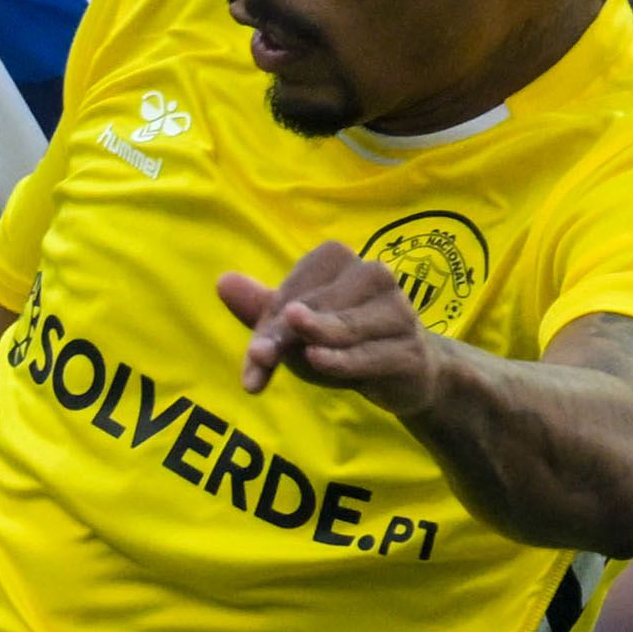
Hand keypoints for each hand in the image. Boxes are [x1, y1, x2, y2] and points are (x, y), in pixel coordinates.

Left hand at [216, 242, 451, 408]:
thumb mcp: (297, 326)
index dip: (268, 319)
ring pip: (341, 327)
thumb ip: (263, 308)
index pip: (294, 286)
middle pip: (311, 306)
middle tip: (256, 360)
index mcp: (341, 260)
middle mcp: (374, 276)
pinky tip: (314, 358)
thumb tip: (223, 281)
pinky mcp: (408, 351)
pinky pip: (367, 354)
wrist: (409, 371)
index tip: (256, 354)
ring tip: (270, 357)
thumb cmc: (343, 340)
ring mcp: (398, 312)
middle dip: (278, 337)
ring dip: (304, 344)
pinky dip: (339, 358)